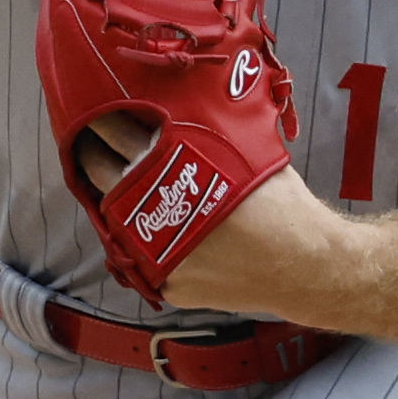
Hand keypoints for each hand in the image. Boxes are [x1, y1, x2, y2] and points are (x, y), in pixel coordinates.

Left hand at [70, 115, 349, 319]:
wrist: (305, 265)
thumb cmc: (281, 205)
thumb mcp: (242, 155)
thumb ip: (203, 141)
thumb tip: (174, 118)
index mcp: (172, 167)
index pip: (117, 135)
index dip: (103, 123)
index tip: (94, 115)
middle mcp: (153, 209)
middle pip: (103, 176)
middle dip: (95, 158)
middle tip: (92, 146)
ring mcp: (154, 252)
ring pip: (116, 221)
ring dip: (117, 203)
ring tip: (125, 189)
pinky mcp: (166, 283)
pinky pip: (146, 259)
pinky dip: (151, 243)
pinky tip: (163, 231)